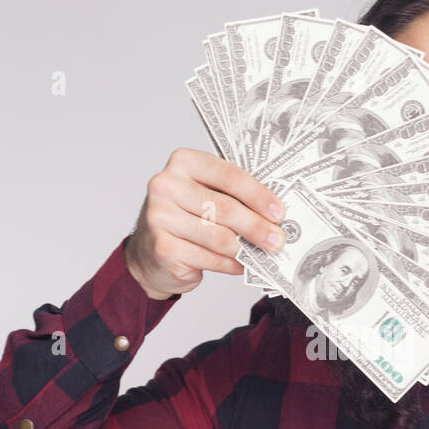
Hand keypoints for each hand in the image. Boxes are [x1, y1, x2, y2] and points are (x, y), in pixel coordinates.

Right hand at [126, 148, 285, 299]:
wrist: (148, 253)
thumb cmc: (186, 219)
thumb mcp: (205, 196)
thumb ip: (232, 196)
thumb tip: (274, 215)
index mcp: (183, 162)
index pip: (228, 176)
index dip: (259, 195)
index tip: (279, 213)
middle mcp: (166, 185)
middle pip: (224, 208)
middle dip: (257, 226)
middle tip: (278, 240)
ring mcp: (160, 217)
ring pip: (219, 236)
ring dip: (246, 249)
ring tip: (264, 255)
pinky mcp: (163, 247)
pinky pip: (209, 258)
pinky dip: (230, 264)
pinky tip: (241, 265)